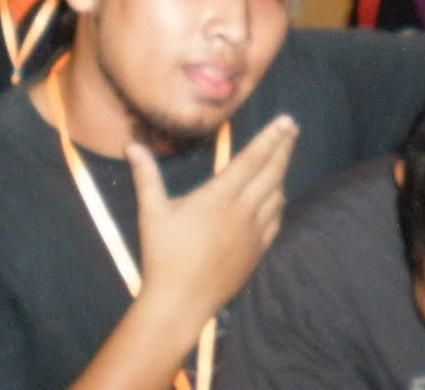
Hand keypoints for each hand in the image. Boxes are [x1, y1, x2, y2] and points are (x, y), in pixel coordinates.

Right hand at [131, 113, 295, 320]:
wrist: (181, 302)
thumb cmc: (163, 256)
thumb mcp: (151, 213)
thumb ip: (146, 176)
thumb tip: (131, 145)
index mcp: (219, 197)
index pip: (252, 159)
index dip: (270, 138)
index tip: (286, 121)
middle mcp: (243, 211)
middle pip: (272, 172)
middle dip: (284, 147)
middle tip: (294, 127)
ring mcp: (254, 232)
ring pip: (278, 195)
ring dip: (281, 173)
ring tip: (282, 157)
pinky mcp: (258, 251)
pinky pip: (276, 220)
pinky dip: (279, 202)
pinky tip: (277, 197)